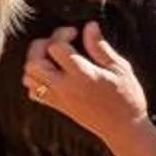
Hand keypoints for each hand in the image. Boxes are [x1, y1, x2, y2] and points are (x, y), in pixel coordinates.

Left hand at [21, 23, 147, 141]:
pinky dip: (36, 80)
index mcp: (82, 75)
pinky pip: (33, 92)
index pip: (55, 48)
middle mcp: (65, 87)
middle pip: (33, 63)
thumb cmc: (127, 96)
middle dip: (40, 46)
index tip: (75, 32)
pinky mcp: (58, 106)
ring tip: (53, 57)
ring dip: (35, 62)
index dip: (62, 33)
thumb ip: (100, 47)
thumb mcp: (120, 68)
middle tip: (57, 43)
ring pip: (29, 77)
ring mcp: (59, 98)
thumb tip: (89, 25)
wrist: (123, 129)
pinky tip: (52, 73)